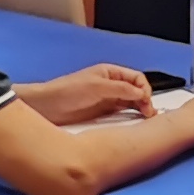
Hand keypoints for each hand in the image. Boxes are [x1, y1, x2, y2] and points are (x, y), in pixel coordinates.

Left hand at [23, 64, 154, 126]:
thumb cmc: (67, 91)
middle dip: (145, 100)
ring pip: (131, 102)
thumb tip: (142, 93)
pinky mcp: (103, 112)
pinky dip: (131, 115)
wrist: (45, 107)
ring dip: (140, 108)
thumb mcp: (96, 87)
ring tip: (145, 118)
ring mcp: (107, 99)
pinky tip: (134, 121)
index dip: (144, 88)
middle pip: (136, 90)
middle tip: (148, 113)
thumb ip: (120, 89)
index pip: (136, 78)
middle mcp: (111, 85)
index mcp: (110, 73)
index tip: (145, 101)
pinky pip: (122, 113)